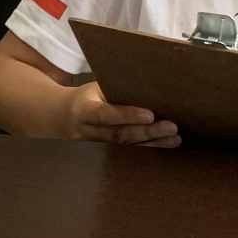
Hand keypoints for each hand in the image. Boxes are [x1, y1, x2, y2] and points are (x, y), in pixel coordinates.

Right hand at [64, 81, 179, 147]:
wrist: (62, 118)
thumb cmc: (86, 98)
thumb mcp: (94, 89)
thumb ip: (115, 90)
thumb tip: (149, 84)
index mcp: (84, 110)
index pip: (105, 114)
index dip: (127, 115)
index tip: (149, 114)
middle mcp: (89, 131)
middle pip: (119, 134)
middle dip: (147, 132)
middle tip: (171, 127)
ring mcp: (98, 146)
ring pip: (127, 146)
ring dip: (153, 143)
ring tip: (175, 138)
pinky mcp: (108, 152)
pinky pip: (131, 151)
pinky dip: (151, 148)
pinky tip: (169, 144)